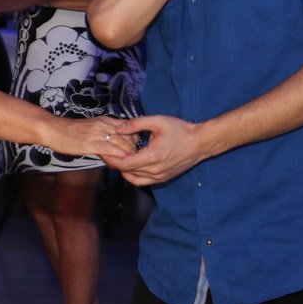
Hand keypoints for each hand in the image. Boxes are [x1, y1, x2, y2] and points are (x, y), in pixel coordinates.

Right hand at [50, 115, 140, 160]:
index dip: (134, 140)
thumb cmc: (70, 131)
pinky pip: (109, 149)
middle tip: (133, 160)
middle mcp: (104, 124)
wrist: (54, 129)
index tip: (133, 150)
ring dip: (127, 155)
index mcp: (105, 120)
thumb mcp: (92, 127)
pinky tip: (120, 162)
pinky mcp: (90, 143)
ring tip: (128, 164)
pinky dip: (117, 156)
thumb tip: (114, 144)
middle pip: (128, 136)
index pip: (129, 127)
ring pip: (121, 143)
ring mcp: (98, 133)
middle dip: (133, 150)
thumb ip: (104, 133)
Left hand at [101, 114, 215, 184]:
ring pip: (133, 179)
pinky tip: (131, 165)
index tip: (102, 152)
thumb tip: (118, 128)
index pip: (124, 164)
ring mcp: (159, 177)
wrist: (200, 143)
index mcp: (152, 156)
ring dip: (123, 170)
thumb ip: (136, 124)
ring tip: (117, 159)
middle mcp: (155, 170)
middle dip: (114, 163)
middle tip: (106, 153)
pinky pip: (142, 181)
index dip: (111, 159)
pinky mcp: (163, 179)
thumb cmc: (181, 131)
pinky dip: (133, 175)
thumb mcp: (158, 121)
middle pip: (126, 172)